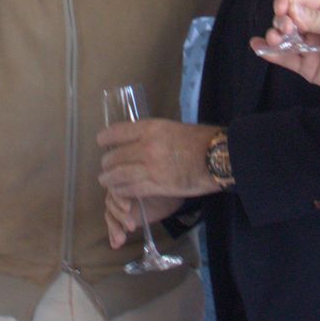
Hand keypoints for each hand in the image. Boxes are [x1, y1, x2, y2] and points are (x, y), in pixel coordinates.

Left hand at [97, 119, 221, 201]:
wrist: (217, 158)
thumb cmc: (201, 140)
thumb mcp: (173, 128)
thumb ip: (153, 135)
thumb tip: (139, 142)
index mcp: (150, 128)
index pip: (117, 132)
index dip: (105, 138)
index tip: (101, 142)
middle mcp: (146, 147)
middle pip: (114, 157)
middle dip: (107, 163)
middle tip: (106, 166)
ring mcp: (150, 168)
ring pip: (118, 175)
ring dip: (109, 179)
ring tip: (106, 181)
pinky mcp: (156, 186)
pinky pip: (130, 189)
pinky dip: (121, 191)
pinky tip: (118, 192)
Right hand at [105, 191, 180, 249]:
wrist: (171, 195)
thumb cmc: (164, 187)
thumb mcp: (158, 187)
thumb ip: (147, 187)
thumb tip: (141, 184)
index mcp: (126, 180)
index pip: (115, 188)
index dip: (119, 198)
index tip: (128, 208)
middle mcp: (119, 190)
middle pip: (111, 202)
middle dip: (119, 215)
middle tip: (131, 226)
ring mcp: (119, 204)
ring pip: (111, 214)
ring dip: (115, 227)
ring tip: (121, 239)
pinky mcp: (121, 217)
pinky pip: (114, 223)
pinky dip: (113, 233)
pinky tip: (116, 244)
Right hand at [251, 0, 319, 110]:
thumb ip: (316, 19)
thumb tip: (290, 10)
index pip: (298, 0)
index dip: (286, 3)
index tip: (282, 10)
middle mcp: (314, 24)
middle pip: (287, 18)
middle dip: (281, 21)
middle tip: (286, 29)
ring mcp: (310, 45)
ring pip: (283, 37)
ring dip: (274, 36)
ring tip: (274, 40)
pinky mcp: (307, 65)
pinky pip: (284, 57)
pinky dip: (270, 52)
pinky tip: (258, 46)